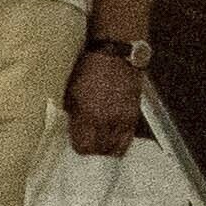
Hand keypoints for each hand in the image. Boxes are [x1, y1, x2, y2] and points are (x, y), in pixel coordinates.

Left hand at [64, 35, 150, 158]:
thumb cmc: (90, 69)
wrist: (116, 54)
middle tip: (88, 146)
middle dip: (92, 151)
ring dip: (107, 149)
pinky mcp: (134, 114)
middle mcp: (106, 120)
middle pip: (99, 151)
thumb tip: (72, 130)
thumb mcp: (71, 92)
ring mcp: (122, 118)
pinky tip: (114, 140)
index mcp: (87, 115)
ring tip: (101, 145)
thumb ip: (72, 114)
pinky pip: (128, 138)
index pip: (83, 147)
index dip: (79, 148)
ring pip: (115, 148)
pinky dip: (120, 143)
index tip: (77, 145)